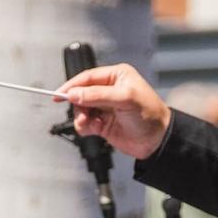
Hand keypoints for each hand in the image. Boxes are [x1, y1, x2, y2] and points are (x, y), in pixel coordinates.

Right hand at [55, 64, 171, 160]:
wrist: (157, 141)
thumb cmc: (150, 115)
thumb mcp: (125, 99)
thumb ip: (98, 95)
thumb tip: (75, 94)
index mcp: (117, 76)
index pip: (88, 77)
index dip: (72, 85)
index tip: (60, 94)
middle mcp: (109, 90)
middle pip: (81, 93)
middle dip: (78, 105)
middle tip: (81, 114)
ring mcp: (105, 107)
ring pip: (81, 109)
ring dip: (81, 118)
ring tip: (89, 124)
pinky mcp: (102, 123)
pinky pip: (85, 123)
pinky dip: (85, 127)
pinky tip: (95, 129)